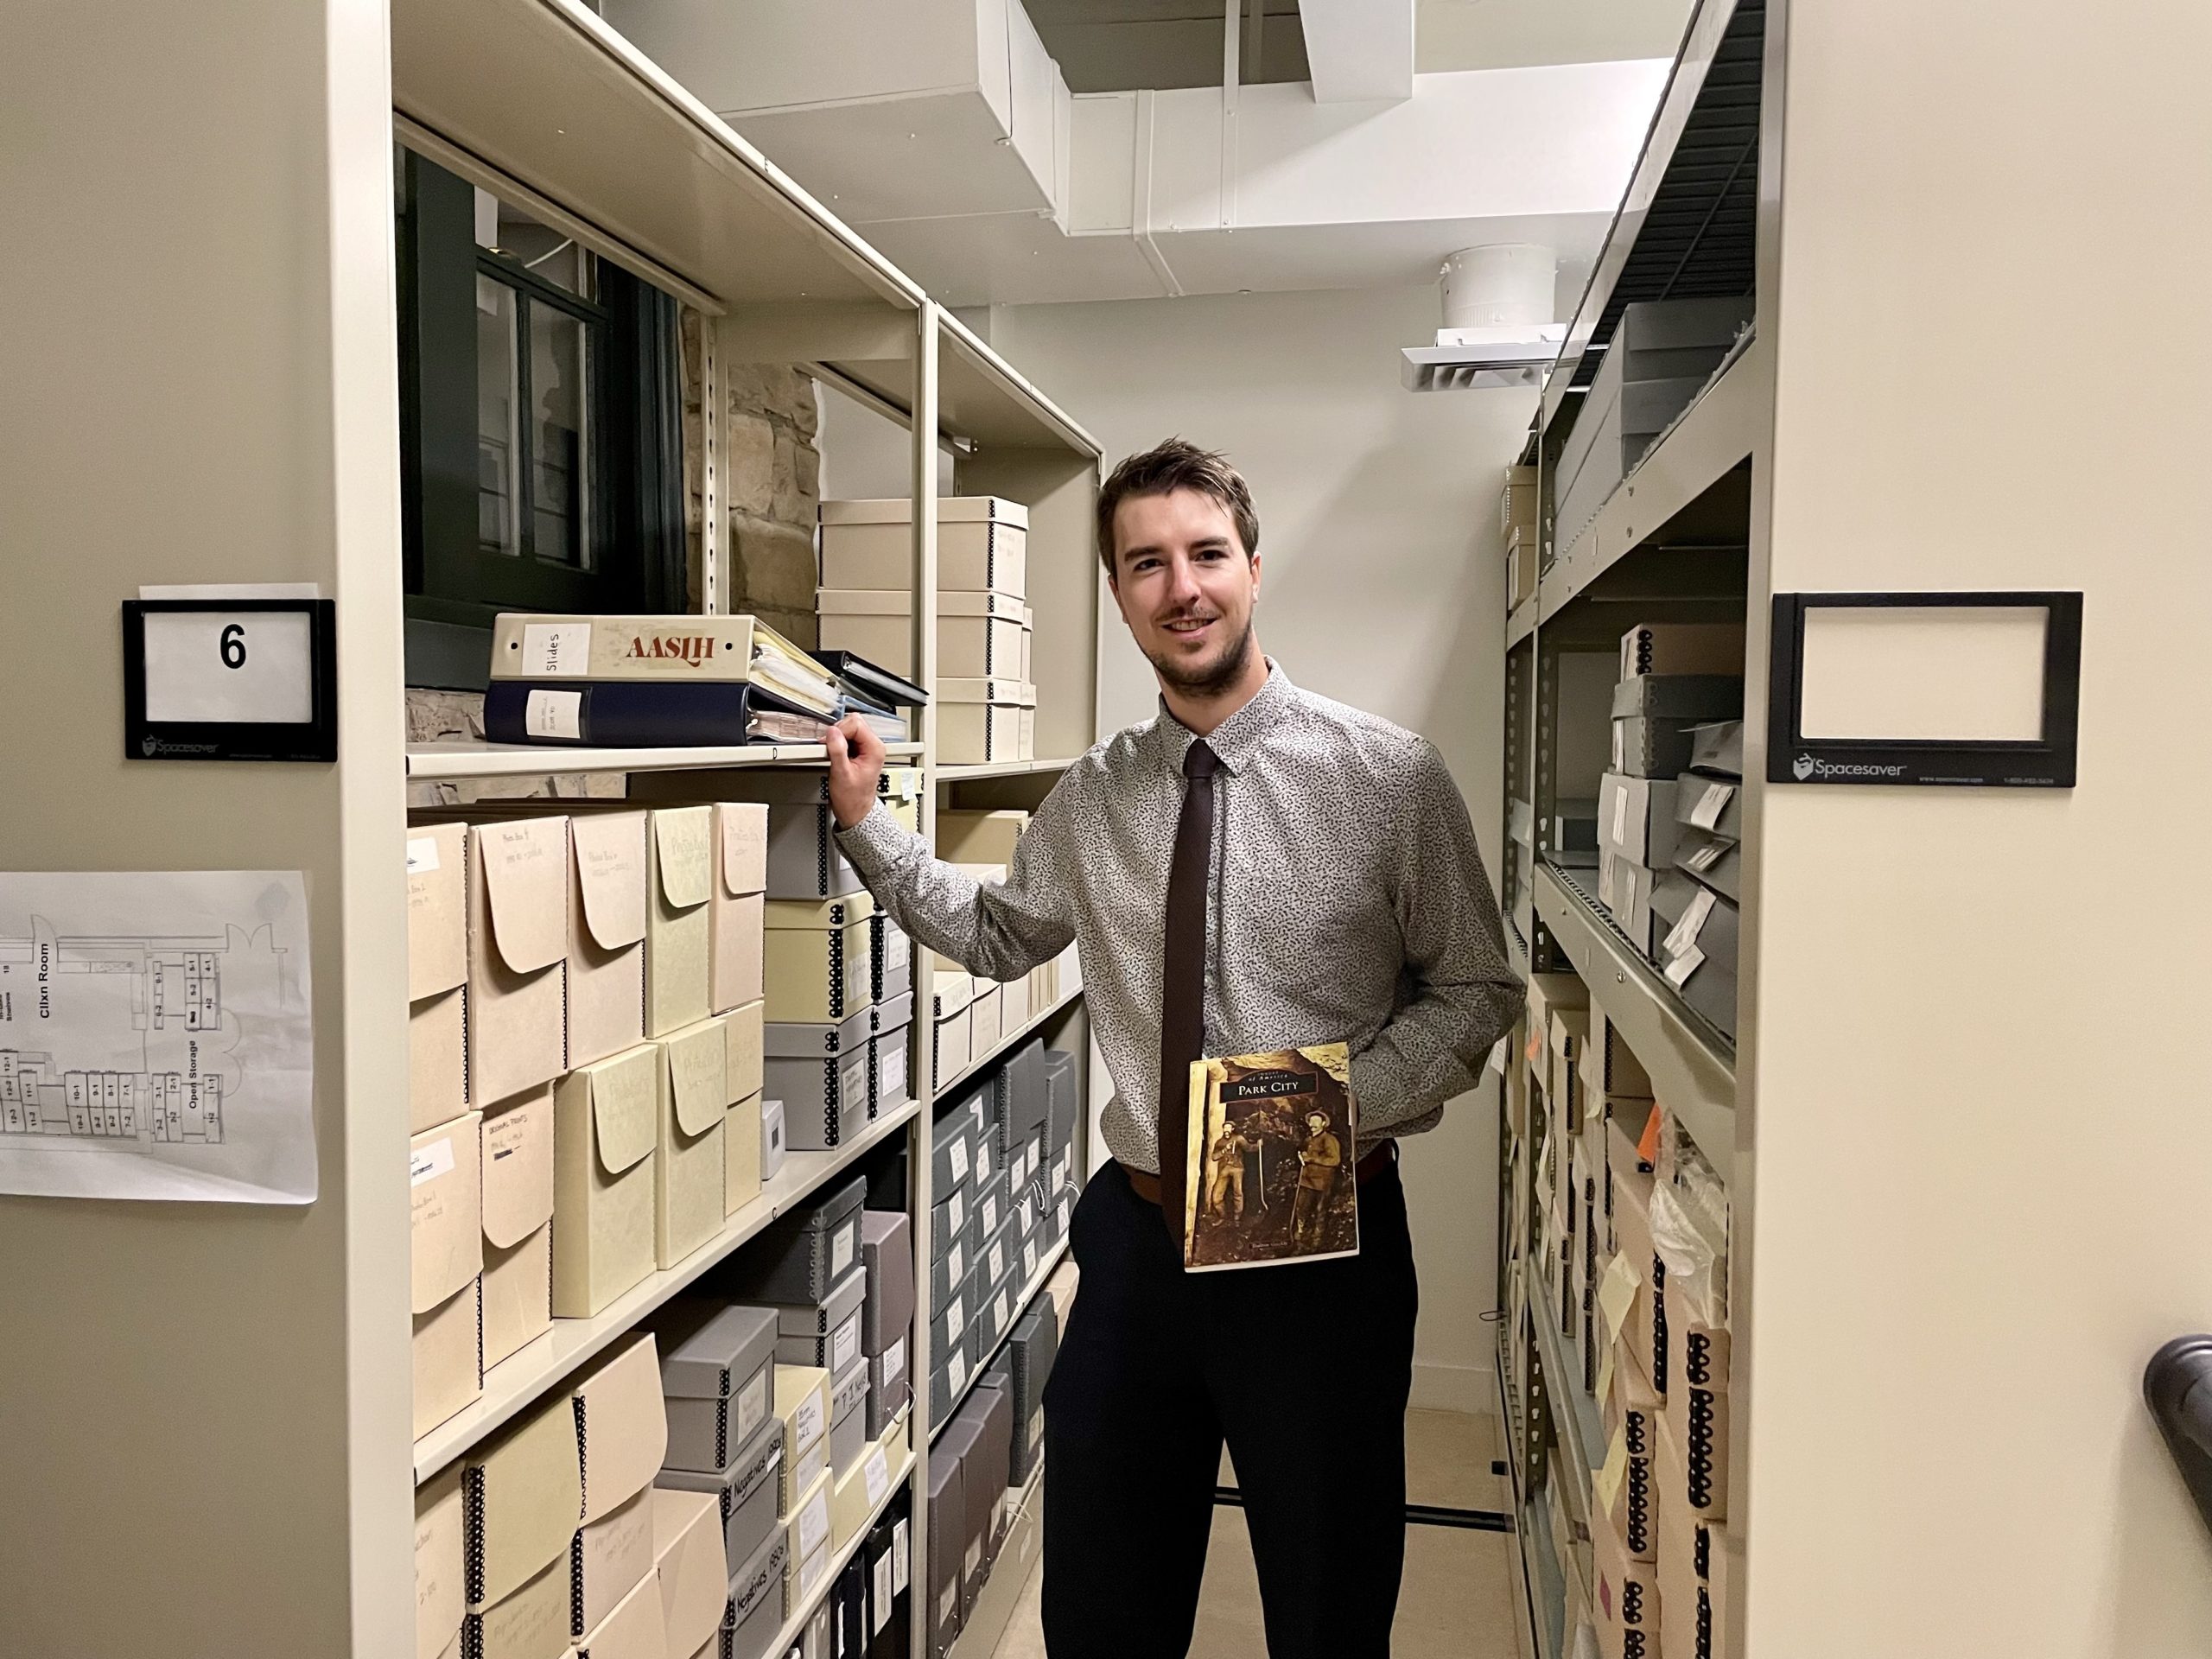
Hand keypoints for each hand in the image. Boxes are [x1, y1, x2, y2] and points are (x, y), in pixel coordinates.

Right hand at [825, 713, 886, 829]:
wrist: (854, 811)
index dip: (839, 730)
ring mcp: (867, 748)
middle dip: (838, 732)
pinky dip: (837, 742)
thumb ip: (837, 751)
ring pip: (849, 728)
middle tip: (828, 746)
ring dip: (837, 737)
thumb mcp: (841, 774)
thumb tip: (832, 732)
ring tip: (831, 751)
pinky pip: (847, 737)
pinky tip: (834, 753)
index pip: (856, 724)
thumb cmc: (852, 799)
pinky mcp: (859, 751)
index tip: (828, 741)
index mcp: (875, 749)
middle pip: (854, 722)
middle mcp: (874, 746)